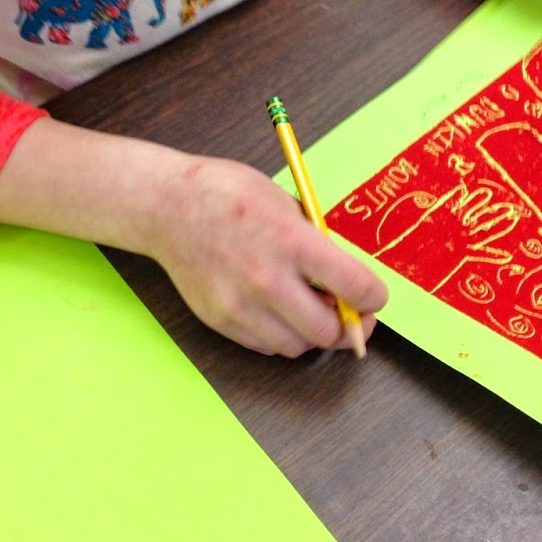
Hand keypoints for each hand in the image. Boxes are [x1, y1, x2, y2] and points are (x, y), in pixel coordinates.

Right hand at [145, 155, 387, 356]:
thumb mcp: (286, 203)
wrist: (167, 206)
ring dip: (312, 333)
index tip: (373, 297)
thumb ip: (317, 243)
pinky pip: (266, 346)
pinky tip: (278, 311)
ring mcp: (240, 305)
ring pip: (298, 347)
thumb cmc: (228, 195)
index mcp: (291, 241)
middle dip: (348, 325)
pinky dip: (281, 335)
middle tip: (348, 312)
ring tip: (308, 309)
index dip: (374, 297)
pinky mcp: (220, 321)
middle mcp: (267, 279)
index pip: (356, 287)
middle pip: (329, 331)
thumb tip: (346, 279)